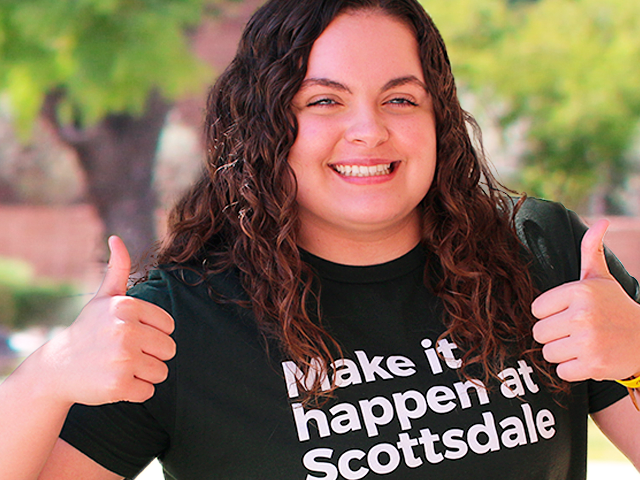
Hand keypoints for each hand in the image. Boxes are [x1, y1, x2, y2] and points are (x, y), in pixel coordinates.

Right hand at [40, 236, 175, 405]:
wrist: (56, 369)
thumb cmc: (88, 330)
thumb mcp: (102, 298)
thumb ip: (117, 269)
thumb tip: (116, 238)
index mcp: (128, 307)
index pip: (169, 327)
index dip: (153, 334)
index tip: (131, 335)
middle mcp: (126, 330)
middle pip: (170, 350)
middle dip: (151, 355)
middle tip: (125, 354)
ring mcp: (122, 358)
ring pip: (162, 372)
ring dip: (144, 374)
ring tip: (119, 366)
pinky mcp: (118, 385)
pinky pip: (149, 391)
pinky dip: (135, 391)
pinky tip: (114, 382)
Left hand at [532, 219, 639, 381]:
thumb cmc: (615, 307)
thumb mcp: (602, 279)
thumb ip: (591, 251)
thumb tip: (601, 222)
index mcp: (579, 291)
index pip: (536, 309)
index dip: (550, 314)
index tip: (568, 314)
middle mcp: (583, 315)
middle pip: (538, 333)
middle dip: (554, 335)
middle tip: (575, 332)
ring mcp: (588, 341)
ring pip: (548, 353)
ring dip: (563, 353)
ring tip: (583, 344)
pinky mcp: (593, 365)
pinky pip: (561, 371)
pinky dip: (573, 369)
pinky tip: (589, 358)